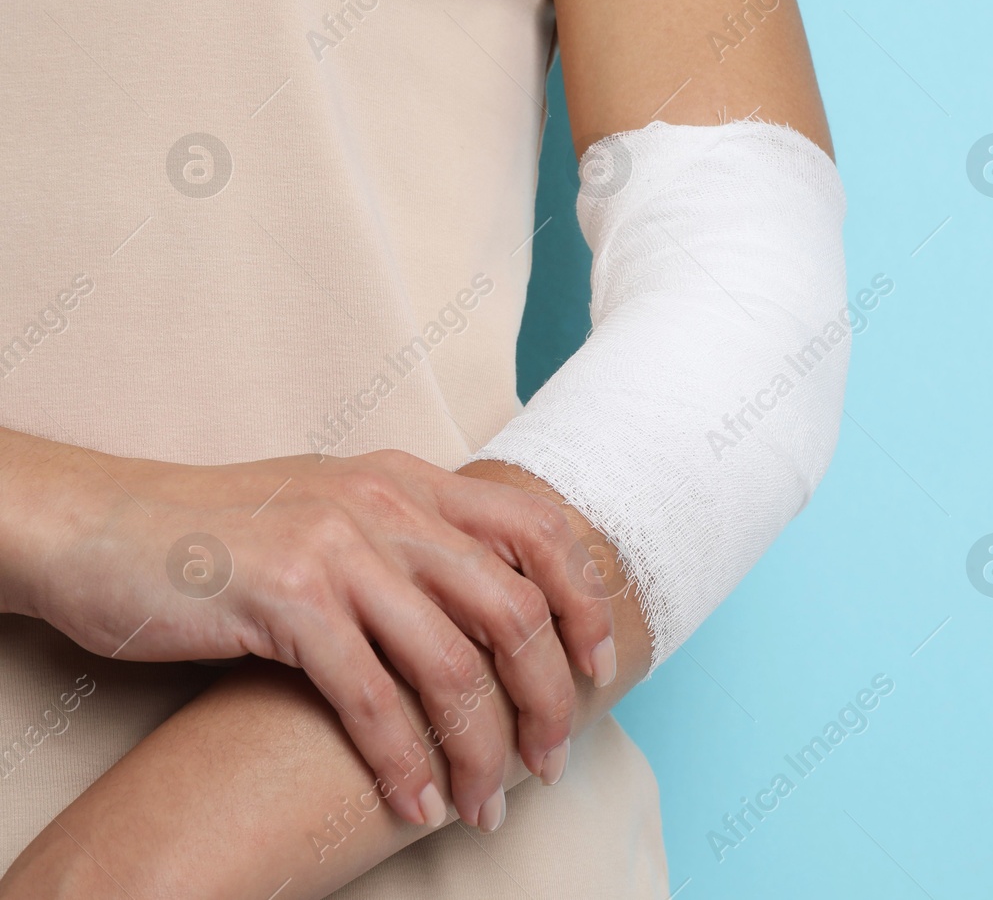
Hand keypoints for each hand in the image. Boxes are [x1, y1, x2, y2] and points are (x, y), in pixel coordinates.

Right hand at [4, 441, 616, 829]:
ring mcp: (339, 549)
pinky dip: (403, 764)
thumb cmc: (224, 533)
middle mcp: (388, 504)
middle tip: (550, 762)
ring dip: (479, 751)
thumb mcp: (336, 507)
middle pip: (512, 610)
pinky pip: (373, 699)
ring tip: (484, 806)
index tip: (597, 667)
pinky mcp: (287, 599)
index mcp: (411, 479)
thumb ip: (411, 536)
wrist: (103, 525)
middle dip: (545, 699)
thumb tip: (494, 600)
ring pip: (451, 666)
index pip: (539, 531)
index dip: (582, 602)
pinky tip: (415, 804)